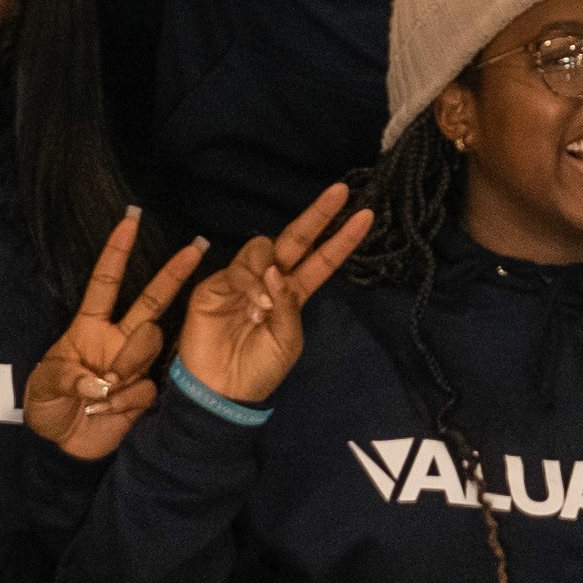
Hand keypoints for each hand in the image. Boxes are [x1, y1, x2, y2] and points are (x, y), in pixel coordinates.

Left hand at [25, 210, 211, 459]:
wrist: (62, 448)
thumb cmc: (46, 406)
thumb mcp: (44, 387)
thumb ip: (70, 379)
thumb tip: (102, 381)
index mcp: (88, 328)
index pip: (105, 283)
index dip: (116, 253)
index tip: (129, 220)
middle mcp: (116, 340)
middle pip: (150, 301)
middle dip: (173, 273)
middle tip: (197, 246)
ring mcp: (132, 365)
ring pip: (148, 345)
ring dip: (125, 367)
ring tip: (99, 393)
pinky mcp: (143, 393)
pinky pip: (145, 388)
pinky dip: (123, 402)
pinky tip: (105, 413)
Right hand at [173, 186, 372, 408]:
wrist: (221, 391)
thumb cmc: (259, 370)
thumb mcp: (287, 341)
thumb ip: (288, 305)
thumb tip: (277, 272)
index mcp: (294, 295)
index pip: (322, 260)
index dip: (341, 239)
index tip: (366, 215)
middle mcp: (270, 280)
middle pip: (296, 239)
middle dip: (318, 215)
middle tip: (340, 192)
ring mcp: (243, 280)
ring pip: (263, 248)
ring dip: (270, 270)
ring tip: (263, 308)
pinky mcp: (216, 284)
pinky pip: (238, 269)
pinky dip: (249, 282)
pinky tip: (252, 305)